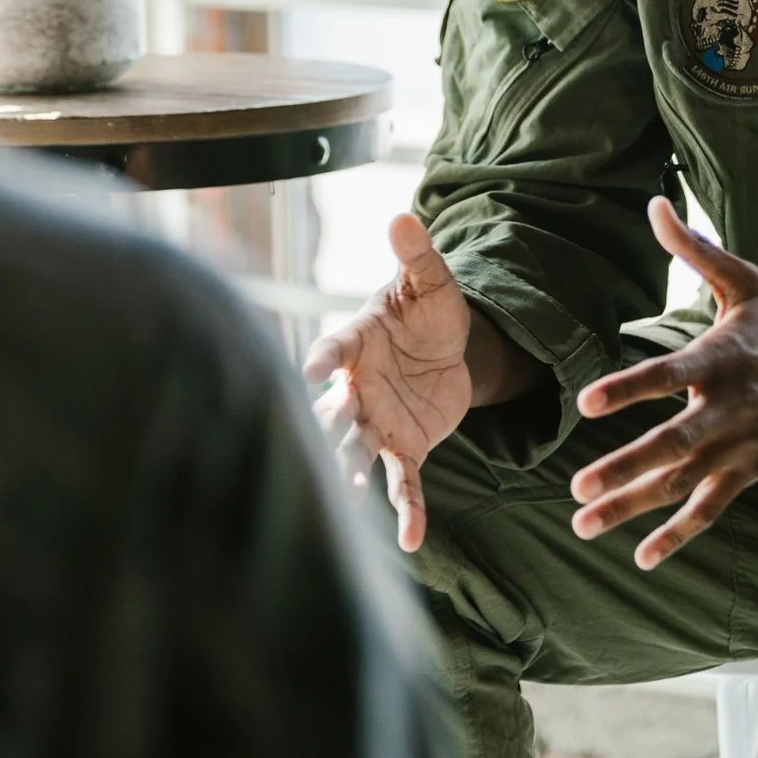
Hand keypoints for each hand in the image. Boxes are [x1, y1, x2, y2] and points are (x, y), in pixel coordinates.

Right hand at [303, 214, 473, 552]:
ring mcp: (377, 421)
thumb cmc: (428, 311)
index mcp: (358, 341)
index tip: (307, 368)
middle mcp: (357, 386)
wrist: (449, 350)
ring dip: (348, 469)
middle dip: (325, 424)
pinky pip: (402, 482)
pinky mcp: (404, 448)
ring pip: (356, 448)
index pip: (334, 346)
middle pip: (334, 408)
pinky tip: (411, 542)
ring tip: (344, 493)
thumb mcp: (431, 282)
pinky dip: (406, 511)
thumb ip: (417, 255)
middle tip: (313, 441)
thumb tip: (403, 215)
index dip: (321, 357)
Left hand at [569, 197, 757, 570]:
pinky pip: (710, 509)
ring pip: (680, 484)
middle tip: (576, 488)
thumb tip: (654, 203)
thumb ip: (693, 250)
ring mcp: (740, 447)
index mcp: (721, 360)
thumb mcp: (745, 283)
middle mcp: (728, 410)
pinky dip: (678, 534)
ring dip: (631, 507)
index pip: (665, 376)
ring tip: (582, 523)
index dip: (627, 388)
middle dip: (621, 468)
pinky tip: (642, 557)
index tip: (586, 403)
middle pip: (668, 445)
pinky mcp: (751, 472)